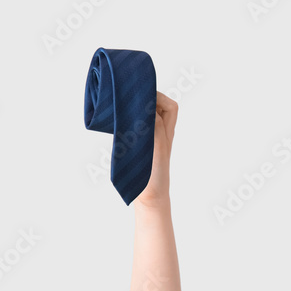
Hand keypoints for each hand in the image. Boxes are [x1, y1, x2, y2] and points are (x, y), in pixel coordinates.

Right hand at [135, 92, 177, 209]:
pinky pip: (136, 126)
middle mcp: (160, 132)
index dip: (160, 97)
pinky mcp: (138, 144)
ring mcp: (149, 138)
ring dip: (138, 109)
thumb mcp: (158, 149)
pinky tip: (120, 120)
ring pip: (146, 116)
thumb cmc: (155, 175)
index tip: (144, 94)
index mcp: (167, 132)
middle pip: (159, 107)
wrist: (148, 196)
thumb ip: (156, 127)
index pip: (170, 106)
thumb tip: (149, 107)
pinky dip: (130, 119)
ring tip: (125, 105)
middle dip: (148, 99)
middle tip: (132, 96)